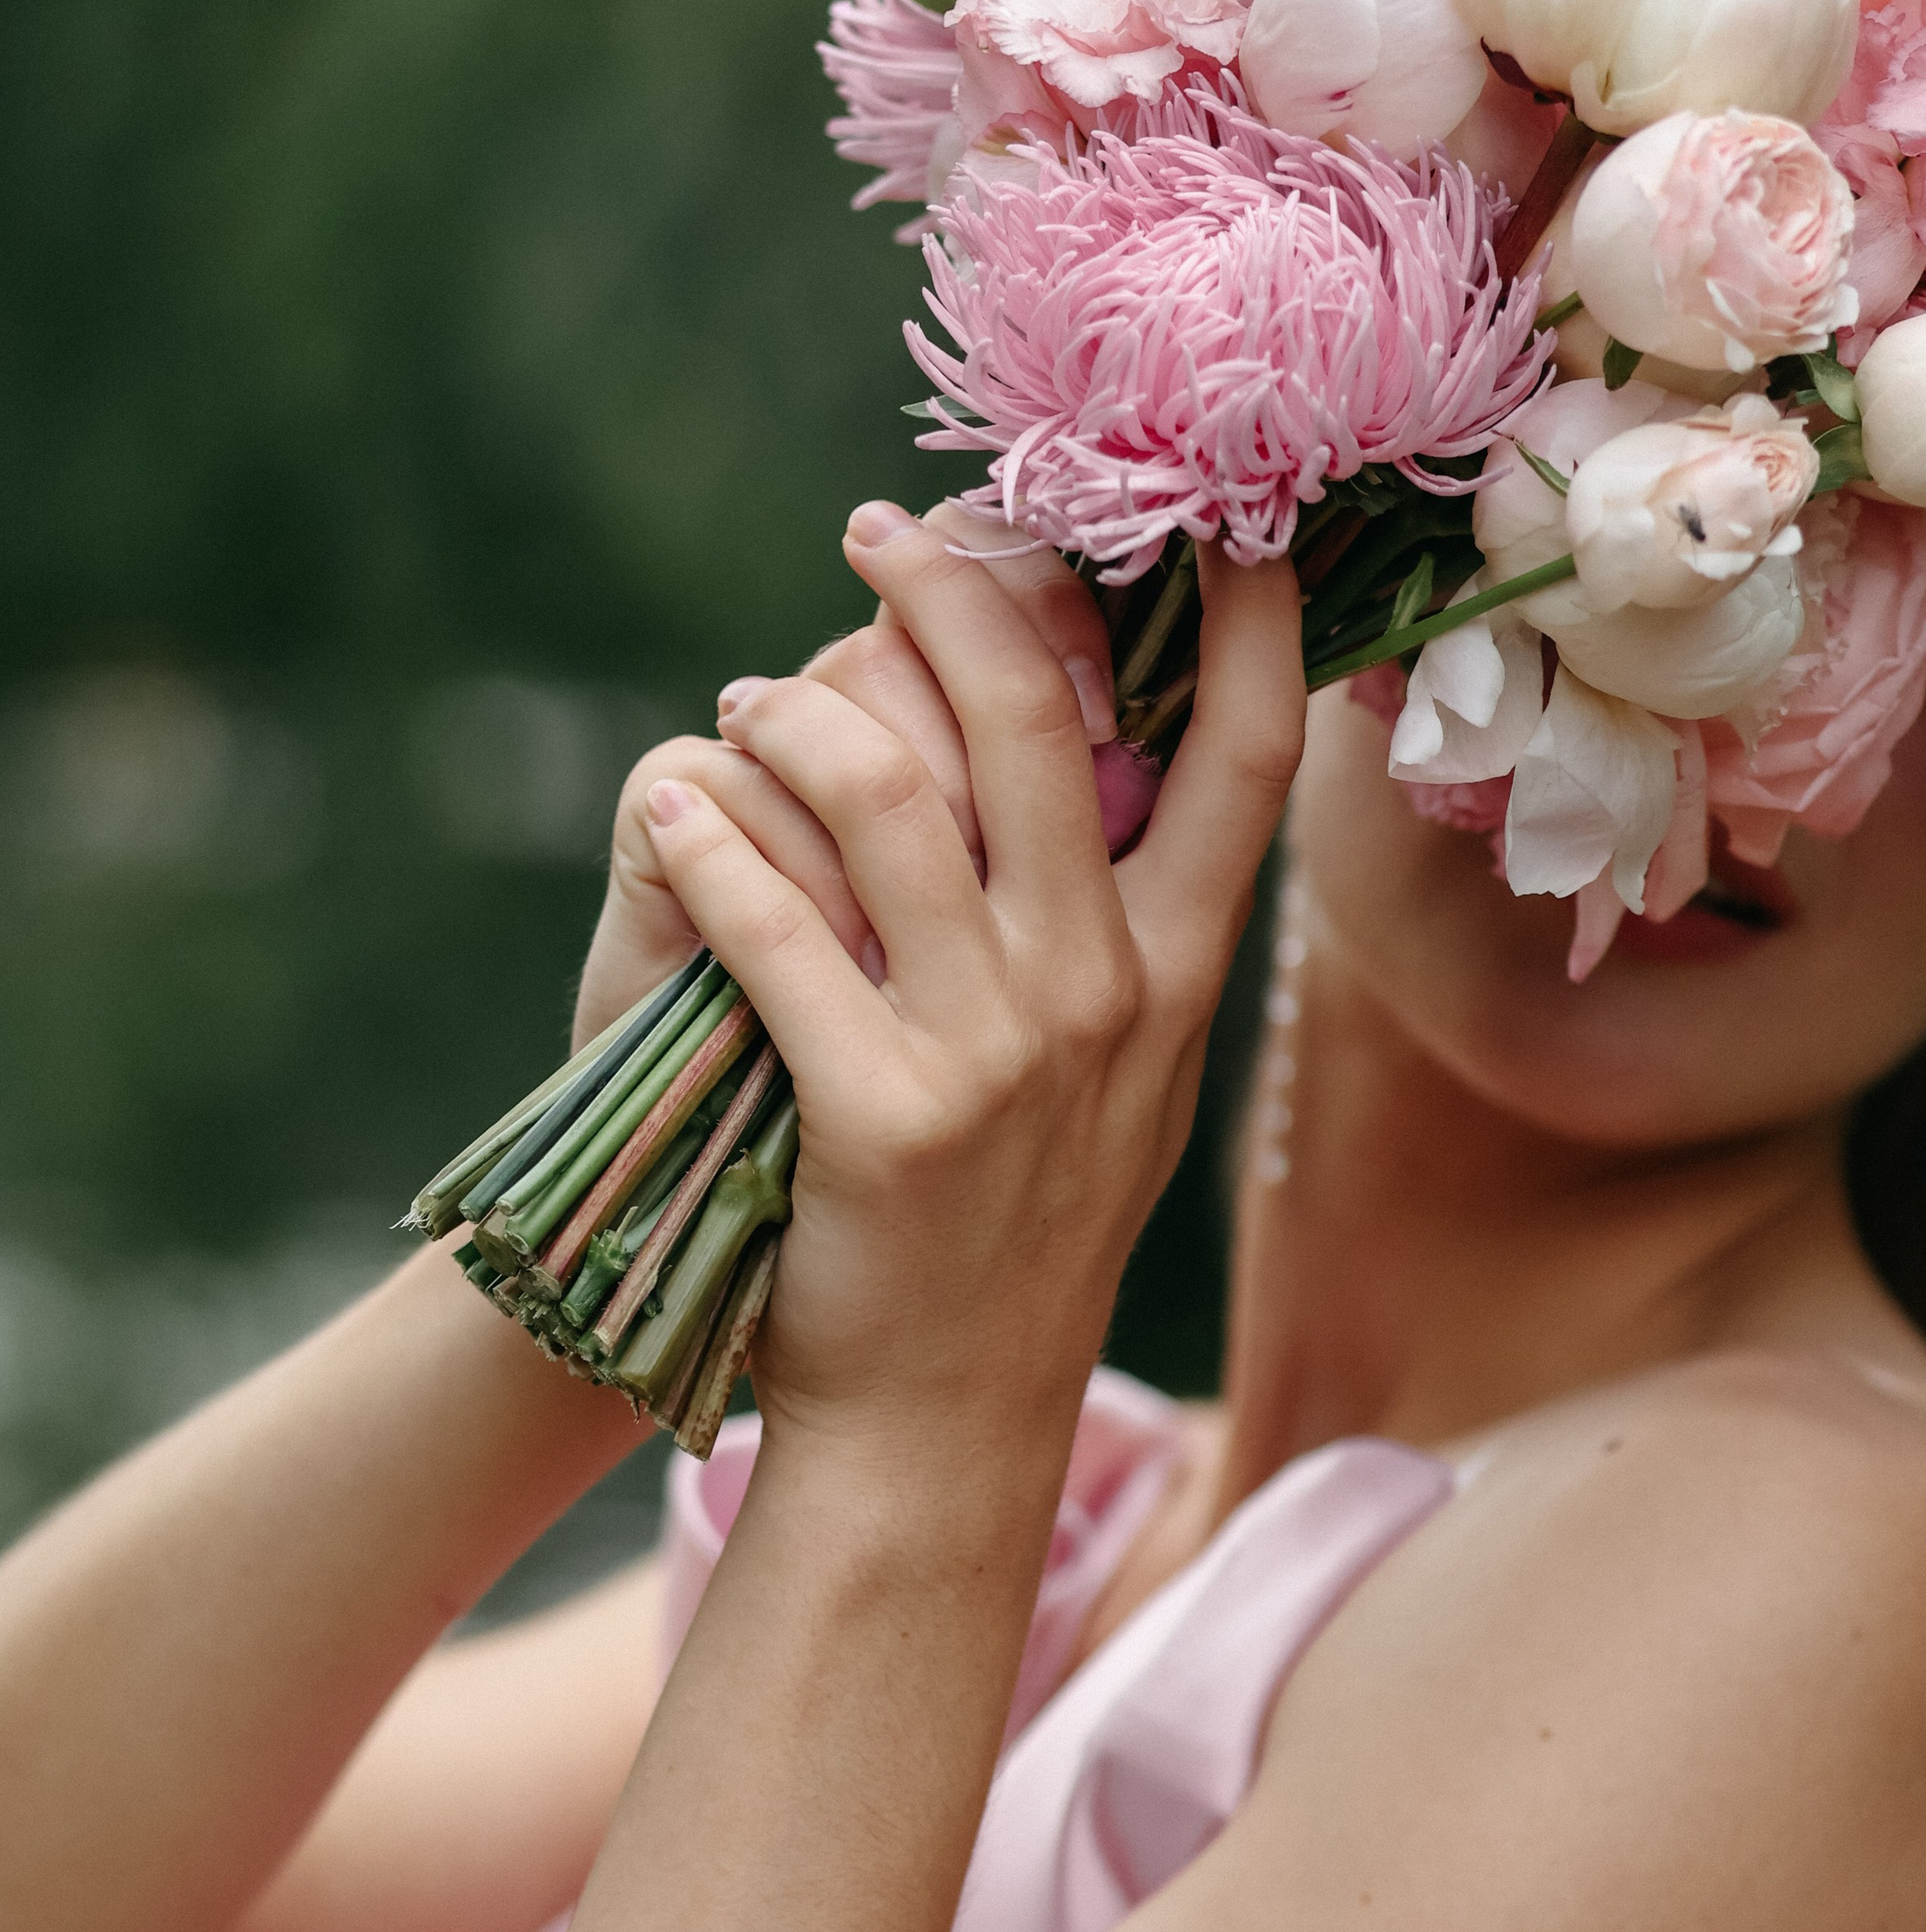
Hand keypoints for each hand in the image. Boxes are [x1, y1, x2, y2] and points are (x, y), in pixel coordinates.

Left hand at [639, 506, 1301, 1457]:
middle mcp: (1108, 998)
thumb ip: (1128, 942)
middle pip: (1041, 722)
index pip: (1246, 755)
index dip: (1241, 613)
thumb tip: (1114, 778)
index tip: (1209, 508)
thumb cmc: (1016, 1240)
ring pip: (889, 798)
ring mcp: (1000, 1056)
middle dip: (952, 592)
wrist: (945, 1422)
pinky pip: (775, 923)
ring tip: (747, 709)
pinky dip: (711, 842)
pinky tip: (673, 805)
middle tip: (875, 534)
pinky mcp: (882, 1113)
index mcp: (1180, 979)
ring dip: (797, 717)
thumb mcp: (1121, 1089)